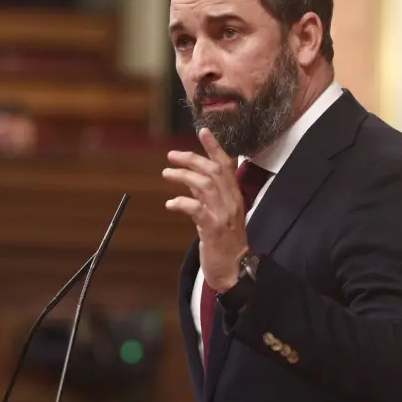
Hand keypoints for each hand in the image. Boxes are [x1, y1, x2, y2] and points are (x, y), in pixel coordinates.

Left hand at [163, 128, 248, 291]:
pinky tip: (170, 203)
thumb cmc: (224, 242)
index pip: (227, 165)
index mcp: (234, 196)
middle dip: (191, 159)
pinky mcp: (213, 230)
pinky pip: (197, 210)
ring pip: (206, 185)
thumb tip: (191, 178)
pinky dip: (182, 202)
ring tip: (167, 174)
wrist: (234, 270)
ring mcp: (224, 215)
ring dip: (184, 176)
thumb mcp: (218, 213)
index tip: (203, 131)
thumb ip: (208, 196)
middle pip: (213, 171)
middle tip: (171, 156)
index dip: (214, 147)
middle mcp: (232, 202)